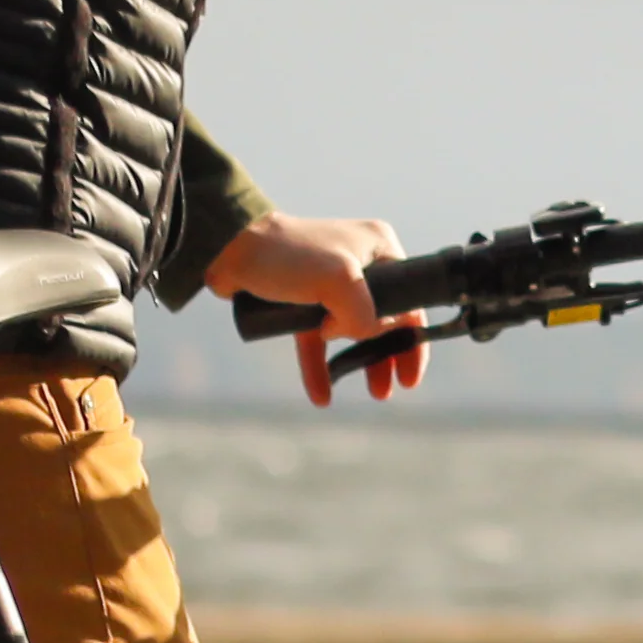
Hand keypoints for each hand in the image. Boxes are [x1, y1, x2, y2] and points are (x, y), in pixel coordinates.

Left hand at [204, 212, 427, 406]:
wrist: (231, 249)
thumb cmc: (289, 254)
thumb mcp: (341, 280)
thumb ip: (365, 314)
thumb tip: (365, 338)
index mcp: (380, 248)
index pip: (409, 300)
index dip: (412, 340)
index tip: (409, 374)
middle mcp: (360, 264)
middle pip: (383, 321)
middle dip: (387, 357)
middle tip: (389, 389)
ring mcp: (330, 283)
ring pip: (351, 333)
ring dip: (359, 364)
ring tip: (372, 393)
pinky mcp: (302, 299)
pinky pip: (317, 340)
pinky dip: (321, 366)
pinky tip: (322, 393)